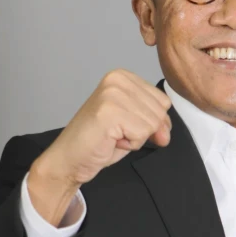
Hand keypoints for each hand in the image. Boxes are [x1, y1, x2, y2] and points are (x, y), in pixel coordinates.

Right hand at [27, 70, 171, 225]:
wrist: (69, 159)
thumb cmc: (99, 140)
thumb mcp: (135, 124)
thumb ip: (155, 121)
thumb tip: (166, 133)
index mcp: (124, 77)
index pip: (163, 101)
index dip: (151, 121)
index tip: (126, 124)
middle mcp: (118, 80)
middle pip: (160, 112)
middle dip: (143, 130)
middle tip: (117, 131)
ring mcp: (113, 94)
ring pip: (153, 124)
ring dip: (135, 137)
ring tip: (113, 135)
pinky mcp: (110, 111)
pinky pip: (141, 134)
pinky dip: (129, 144)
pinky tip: (110, 139)